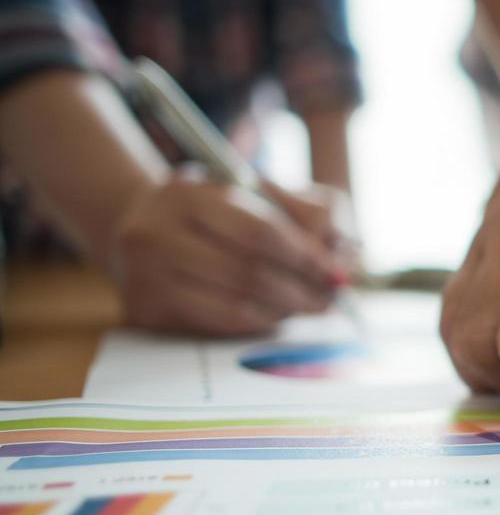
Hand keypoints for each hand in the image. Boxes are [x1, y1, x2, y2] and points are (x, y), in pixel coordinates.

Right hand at [107, 170, 344, 335]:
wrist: (144, 225)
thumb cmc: (218, 207)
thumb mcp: (262, 190)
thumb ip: (309, 213)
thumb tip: (340, 258)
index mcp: (187, 193)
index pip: (260, 232)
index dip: (305, 257)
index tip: (335, 272)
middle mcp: (155, 233)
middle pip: (249, 272)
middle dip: (301, 289)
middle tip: (330, 298)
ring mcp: (146, 274)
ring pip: (237, 303)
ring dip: (286, 309)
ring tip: (310, 305)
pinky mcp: (146, 309)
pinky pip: (219, 324)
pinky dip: (259, 322)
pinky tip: (277, 314)